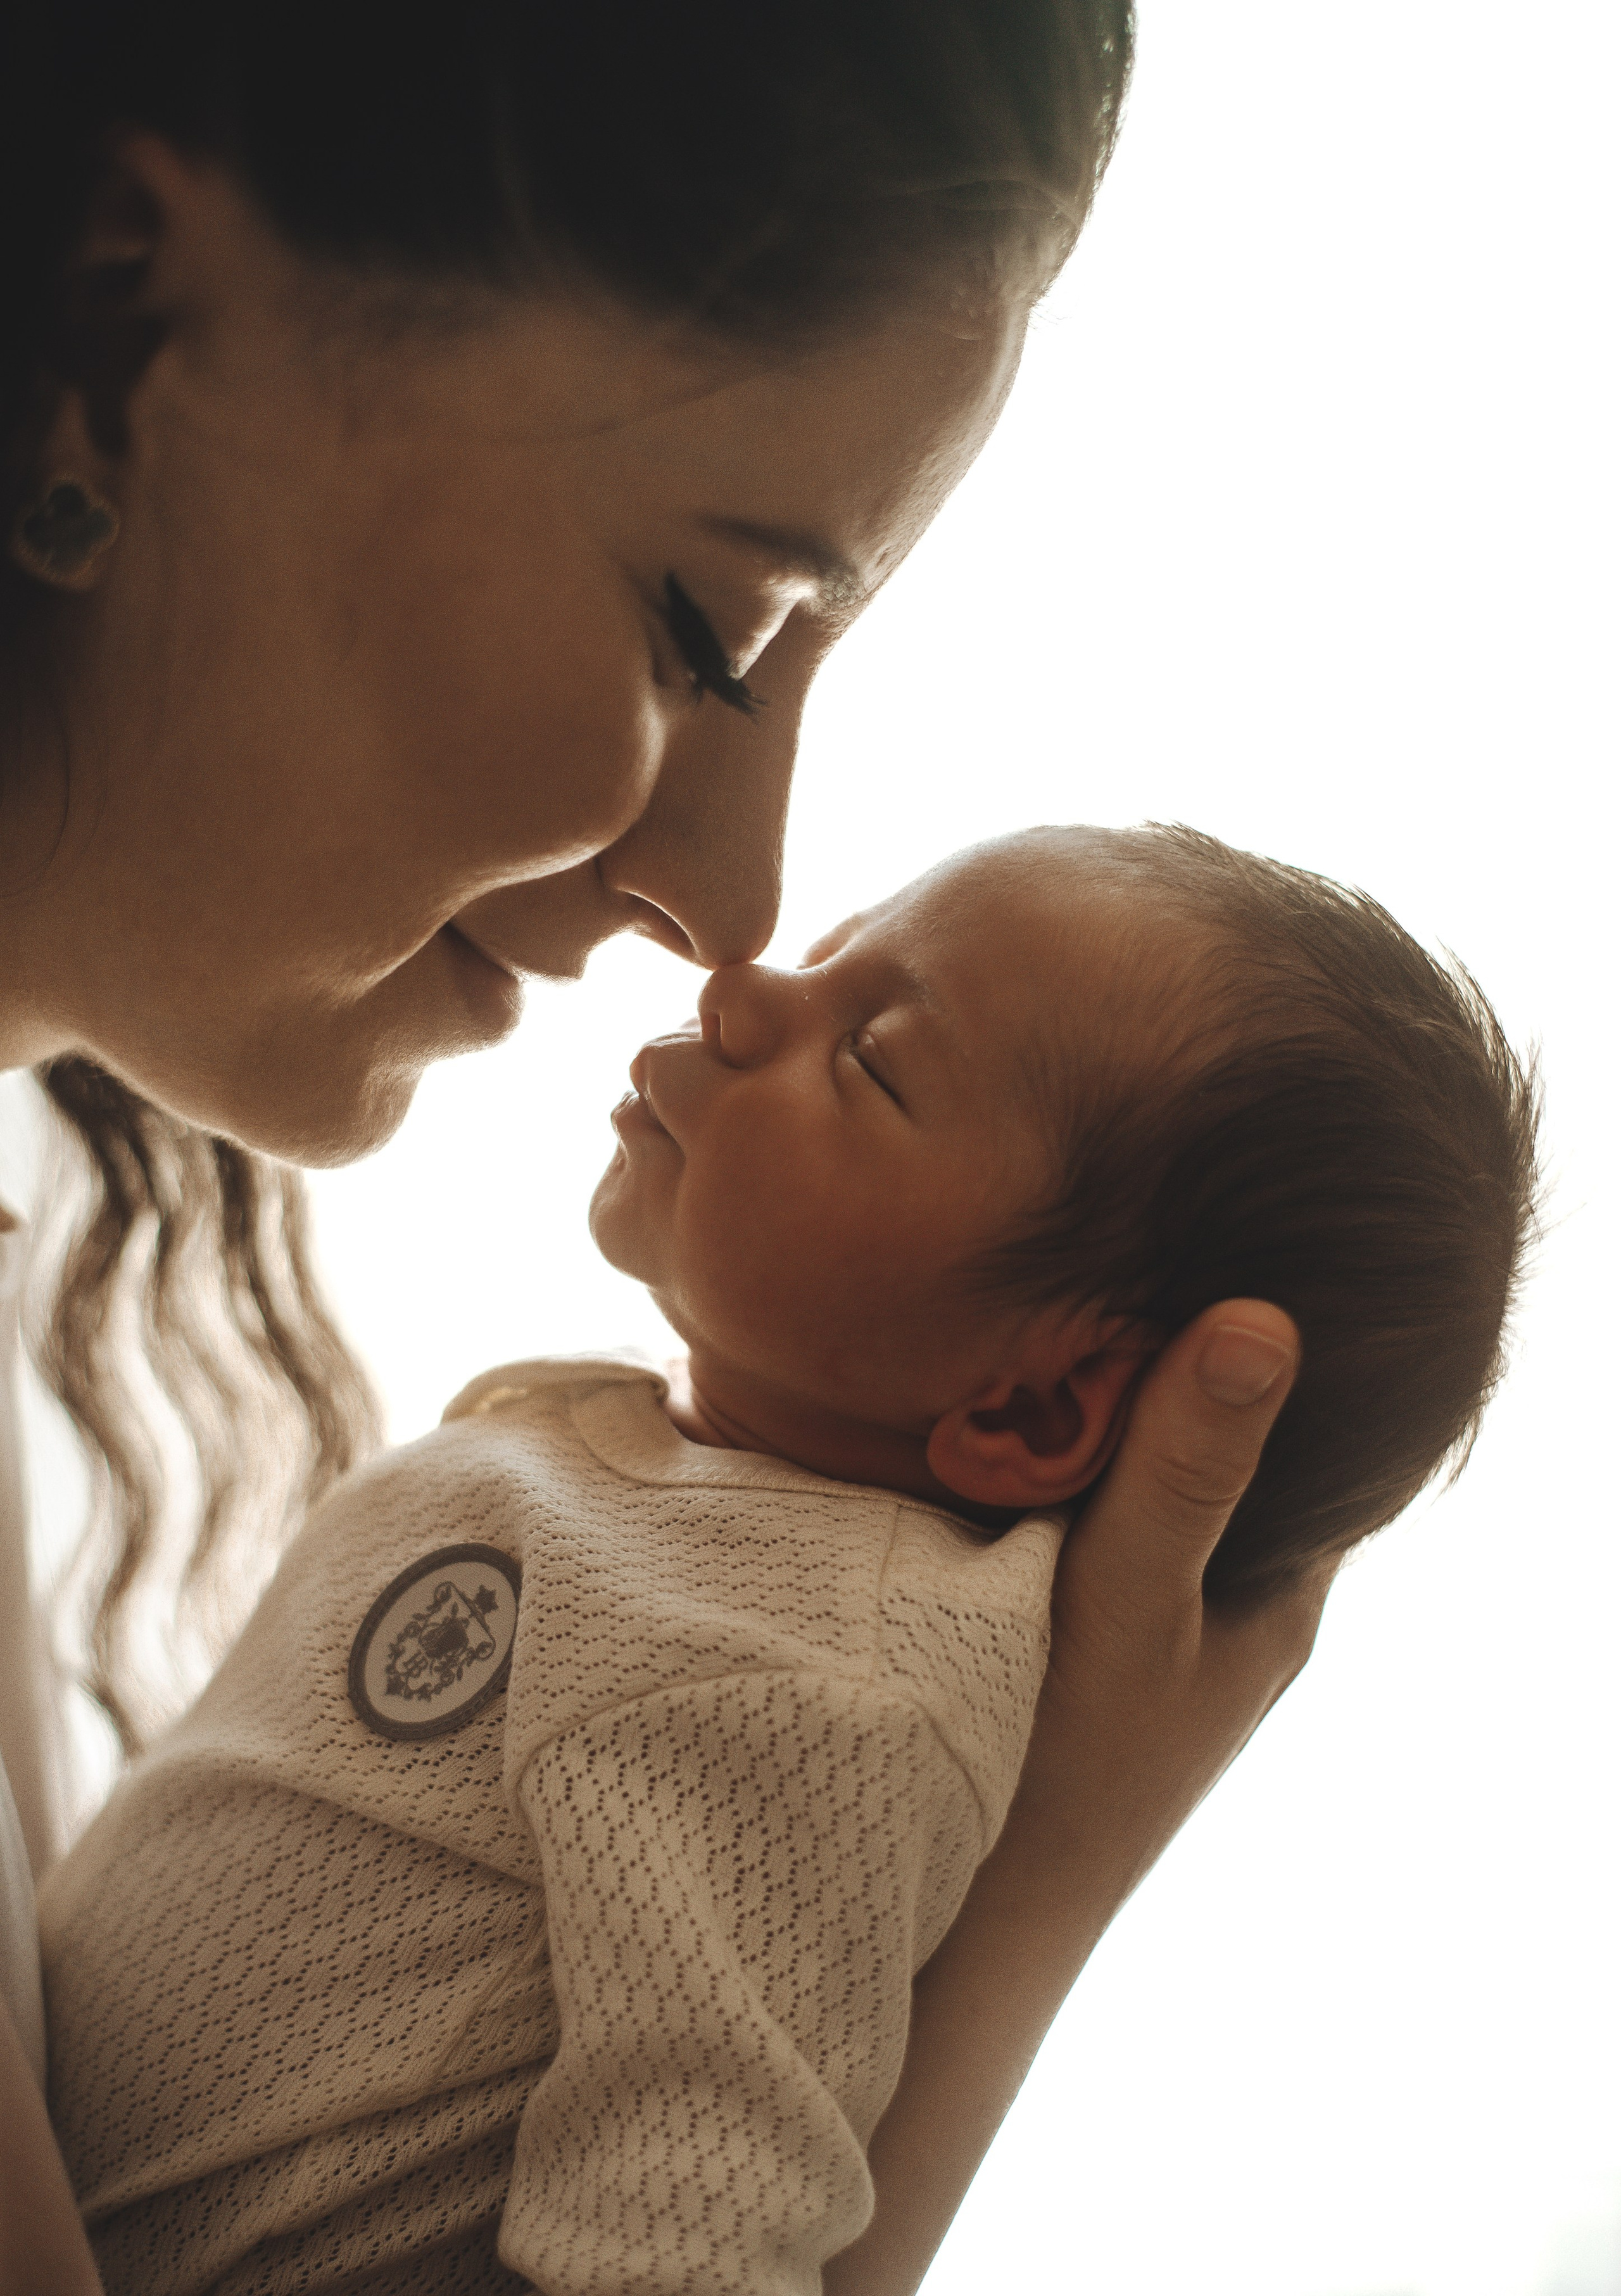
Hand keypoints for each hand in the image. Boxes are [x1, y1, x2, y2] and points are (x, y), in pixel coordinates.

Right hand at [1023, 1298, 1333, 1911]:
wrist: (974, 1915)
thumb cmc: (1066, 1770)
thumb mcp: (1128, 1602)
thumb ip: (1185, 1470)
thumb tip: (1265, 1322)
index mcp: (1285, 1584)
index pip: (1312, 1428)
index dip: (1259, 1339)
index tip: (1185, 1267)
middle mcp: (1236, 1595)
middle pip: (1219, 1439)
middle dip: (1164, 1367)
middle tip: (1088, 1286)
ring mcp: (1160, 1615)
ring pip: (1145, 1475)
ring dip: (1096, 1419)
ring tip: (1034, 1336)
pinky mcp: (1089, 1629)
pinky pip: (1087, 1515)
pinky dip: (1052, 1468)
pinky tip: (993, 1430)